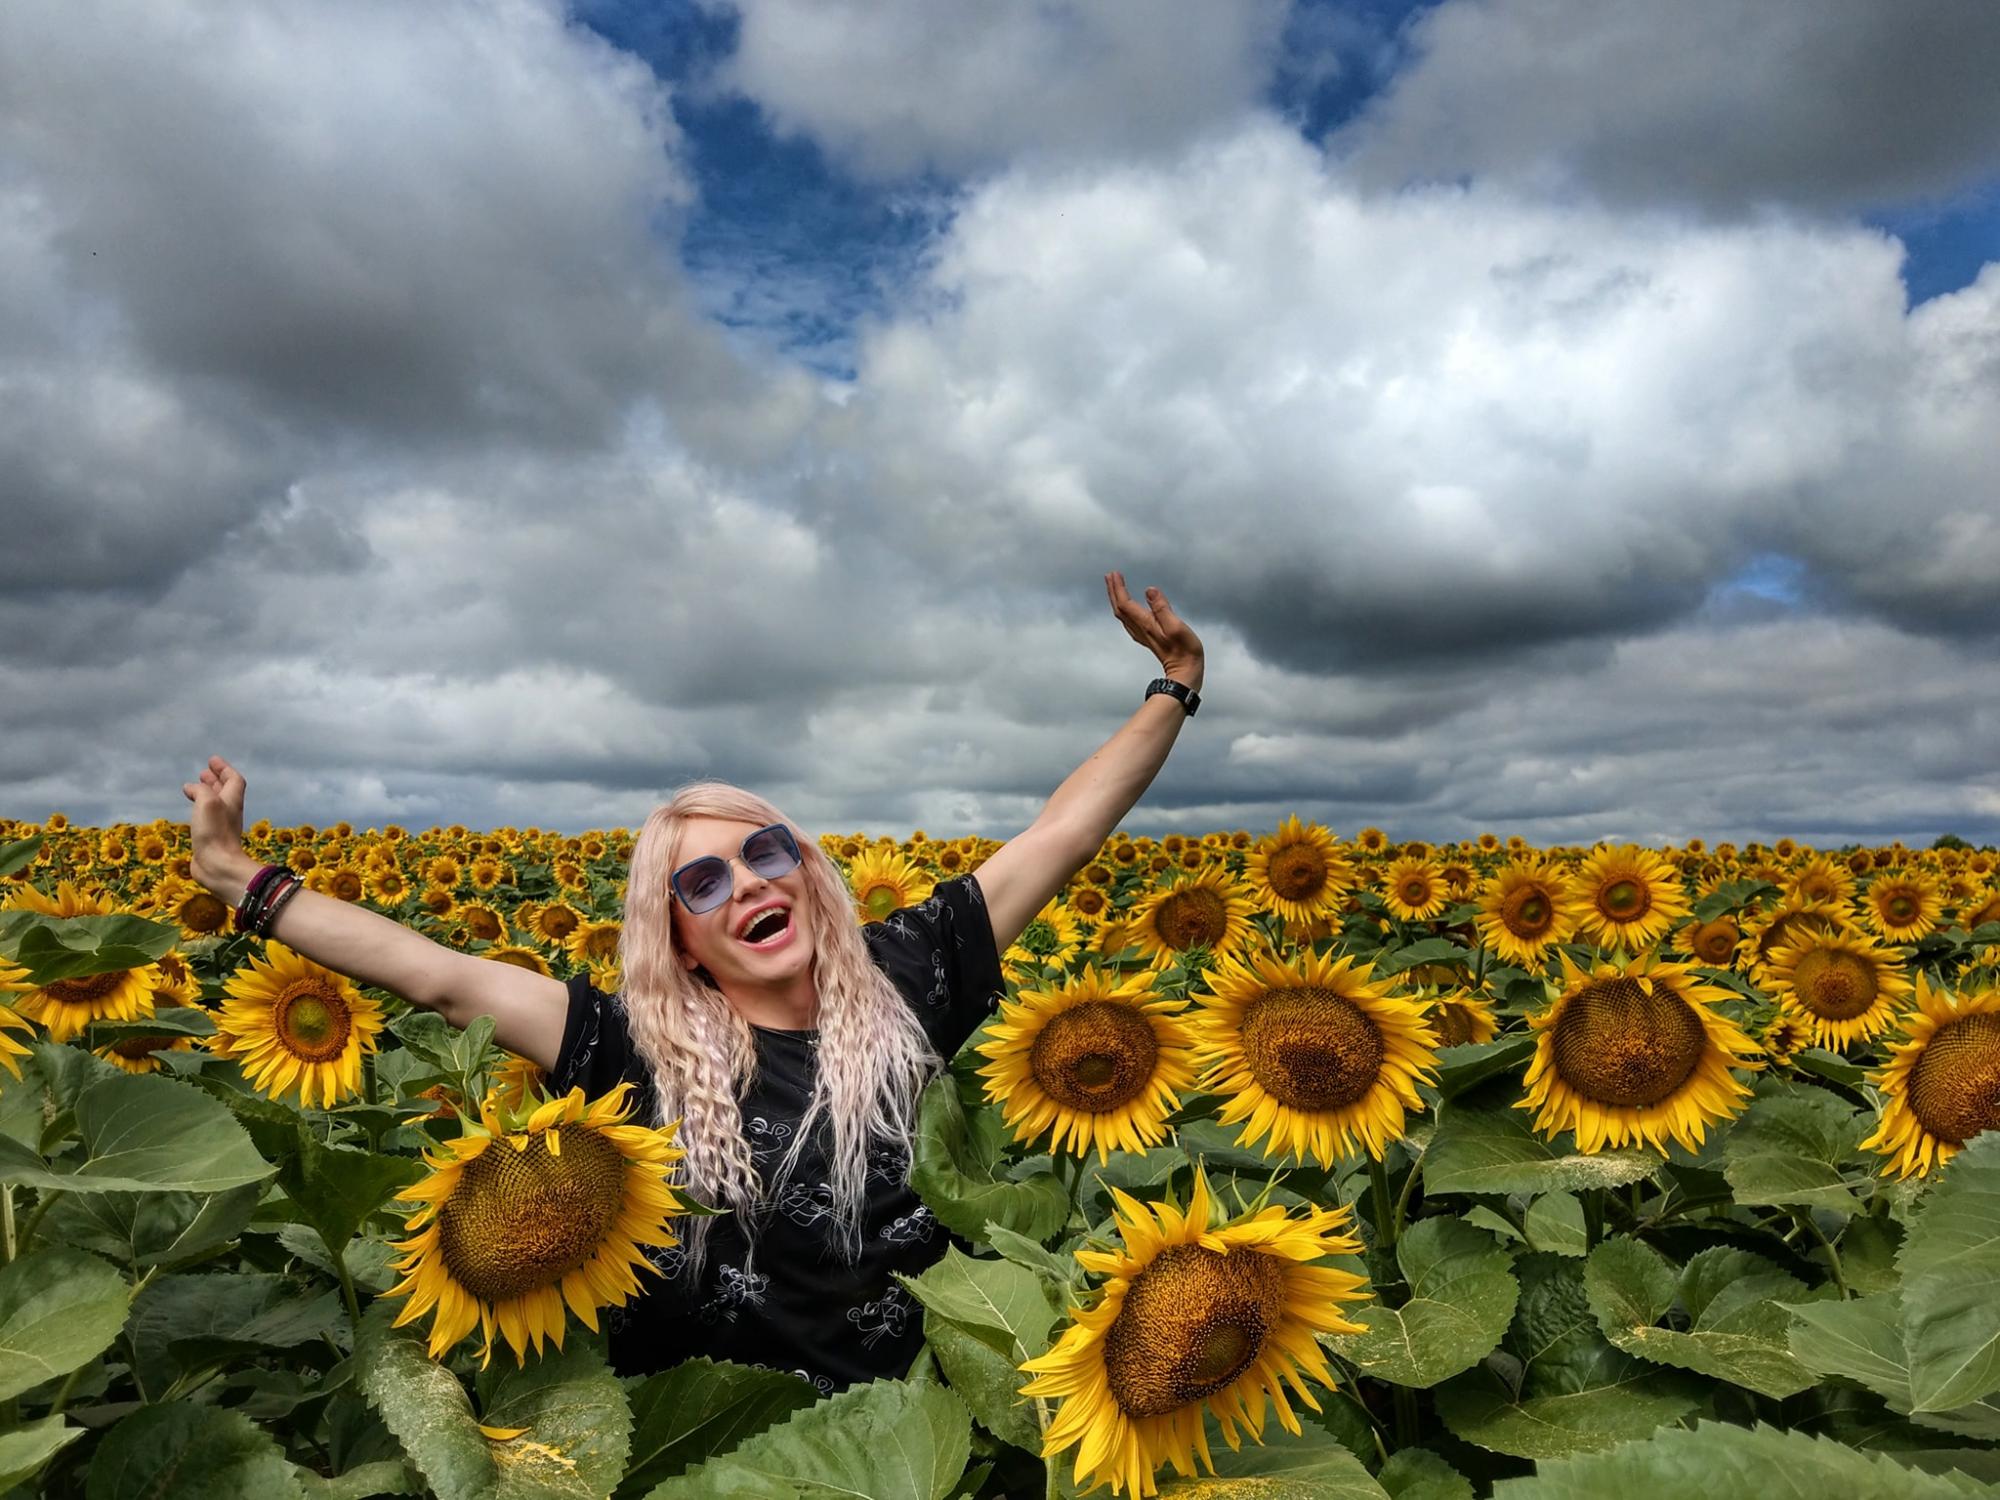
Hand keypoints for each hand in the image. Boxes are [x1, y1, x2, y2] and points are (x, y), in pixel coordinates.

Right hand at [181, 755, 253, 894]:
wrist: (217, 865)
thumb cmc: (215, 831)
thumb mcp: (207, 801)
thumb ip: (202, 790)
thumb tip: (193, 788)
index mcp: (232, 800)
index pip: (234, 779)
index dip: (224, 769)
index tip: (212, 760)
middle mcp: (229, 812)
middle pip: (225, 791)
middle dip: (215, 780)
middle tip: (203, 772)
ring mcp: (221, 826)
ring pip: (215, 804)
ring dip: (207, 793)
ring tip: (193, 787)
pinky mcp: (211, 838)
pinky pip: (206, 817)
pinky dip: (199, 809)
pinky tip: (192, 811)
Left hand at [1105, 572, 1203, 691]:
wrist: (1186, 672)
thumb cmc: (1185, 650)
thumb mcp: (1176, 626)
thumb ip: (1162, 608)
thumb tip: (1149, 590)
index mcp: (1145, 624)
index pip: (1125, 603)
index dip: (1119, 588)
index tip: (1115, 574)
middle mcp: (1140, 629)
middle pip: (1120, 608)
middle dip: (1113, 591)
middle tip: (1109, 575)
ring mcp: (1142, 635)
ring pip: (1122, 614)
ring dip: (1116, 599)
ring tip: (1114, 586)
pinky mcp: (1147, 637)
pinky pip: (1128, 620)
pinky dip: (1124, 608)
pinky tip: (1126, 606)